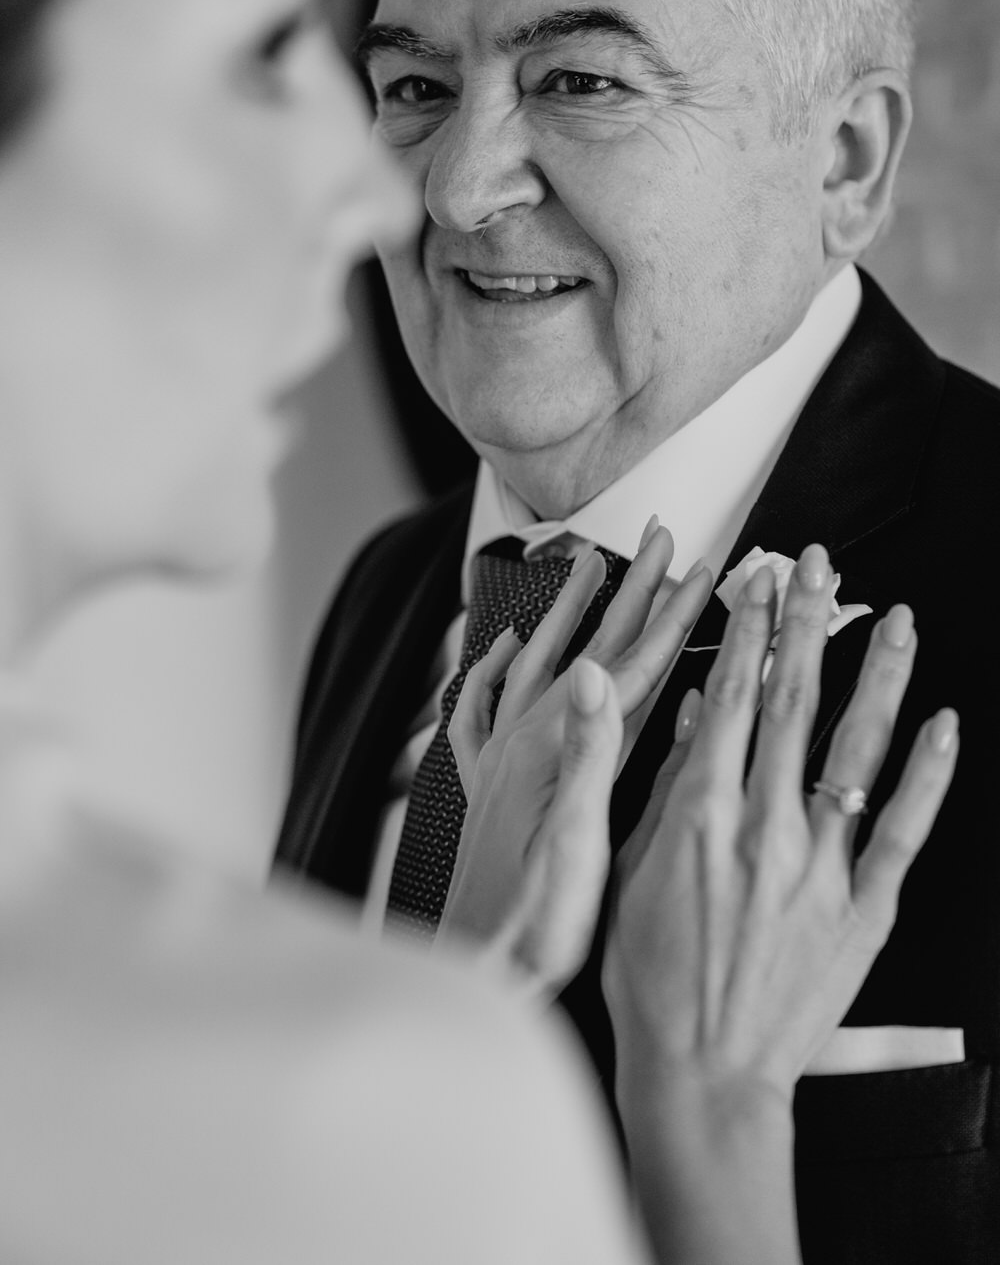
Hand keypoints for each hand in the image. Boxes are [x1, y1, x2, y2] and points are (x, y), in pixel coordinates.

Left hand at [440, 521, 713, 995]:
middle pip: (589, 647)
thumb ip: (586, 752)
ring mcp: (499, 756)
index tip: (701, 565)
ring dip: (568, 612)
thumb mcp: (575, 839)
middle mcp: (525, 739)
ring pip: (536, 661)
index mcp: (558, 748)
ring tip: (586, 565)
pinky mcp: (482, 783)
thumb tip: (594, 671)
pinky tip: (499, 648)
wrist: (478, 966)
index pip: (630, 664)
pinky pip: (481, 707)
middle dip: (629, 591)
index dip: (669, 614)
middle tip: (657, 538)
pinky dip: (492, 669)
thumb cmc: (537, 921)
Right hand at [604, 543, 957, 1110]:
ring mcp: (821, 866)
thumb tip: (692, 718)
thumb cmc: (652, 978)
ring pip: (856, 750)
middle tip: (820, 565)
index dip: (747, 628)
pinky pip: (904, 828)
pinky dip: (928, 773)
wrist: (702, 1074)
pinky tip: (943, 724)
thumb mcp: (629, 871)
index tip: (759, 579)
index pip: (730, 695)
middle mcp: (765, 827)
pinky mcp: (863, 909)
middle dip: (806, 621)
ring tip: (894, 618)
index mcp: (700, 814)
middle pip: (792, 701)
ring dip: (877, 676)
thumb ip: (665, 789)